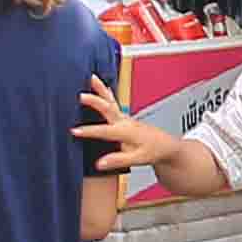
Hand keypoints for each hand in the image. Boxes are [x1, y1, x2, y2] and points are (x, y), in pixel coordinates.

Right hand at [77, 84, 196, 187]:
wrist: (166, 145)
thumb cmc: (154, 151)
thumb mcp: (138, 159)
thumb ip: (118, 160)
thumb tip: (100, 163)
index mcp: (126, 132)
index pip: (105, 131)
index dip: (89, 131)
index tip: (75, 131)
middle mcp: (125, 121)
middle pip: (109, 107)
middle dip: (95, 101)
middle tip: (82, 95)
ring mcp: (125, 117)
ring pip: (111, 100)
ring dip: (101, 89)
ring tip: (92, 77)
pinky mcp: (125, 117)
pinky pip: (113, 102)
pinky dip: (106, 93)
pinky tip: (103, 86)